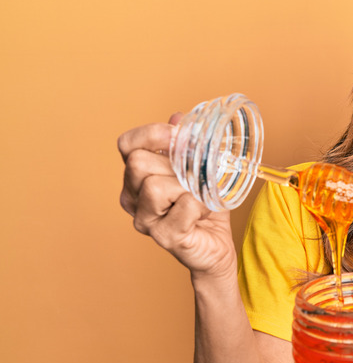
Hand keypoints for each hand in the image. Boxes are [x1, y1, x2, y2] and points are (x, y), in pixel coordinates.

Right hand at [118, 114, 234, 277]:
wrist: (216, 246)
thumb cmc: (203, 207)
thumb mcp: (197, 168)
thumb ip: (186, 143)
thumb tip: (178, 116)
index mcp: (136, 176)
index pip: (127, 144)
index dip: (153, 134)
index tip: (179, 135)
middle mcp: (132, 197)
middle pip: (138, 163)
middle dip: (173, 163)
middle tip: (195, 174)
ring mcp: (144, 219)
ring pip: (154, 186)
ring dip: (187, 186)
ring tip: (199, 196)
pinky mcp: (163, 236)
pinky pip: (182, 206)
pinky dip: (200, 203)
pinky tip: (203, 211)